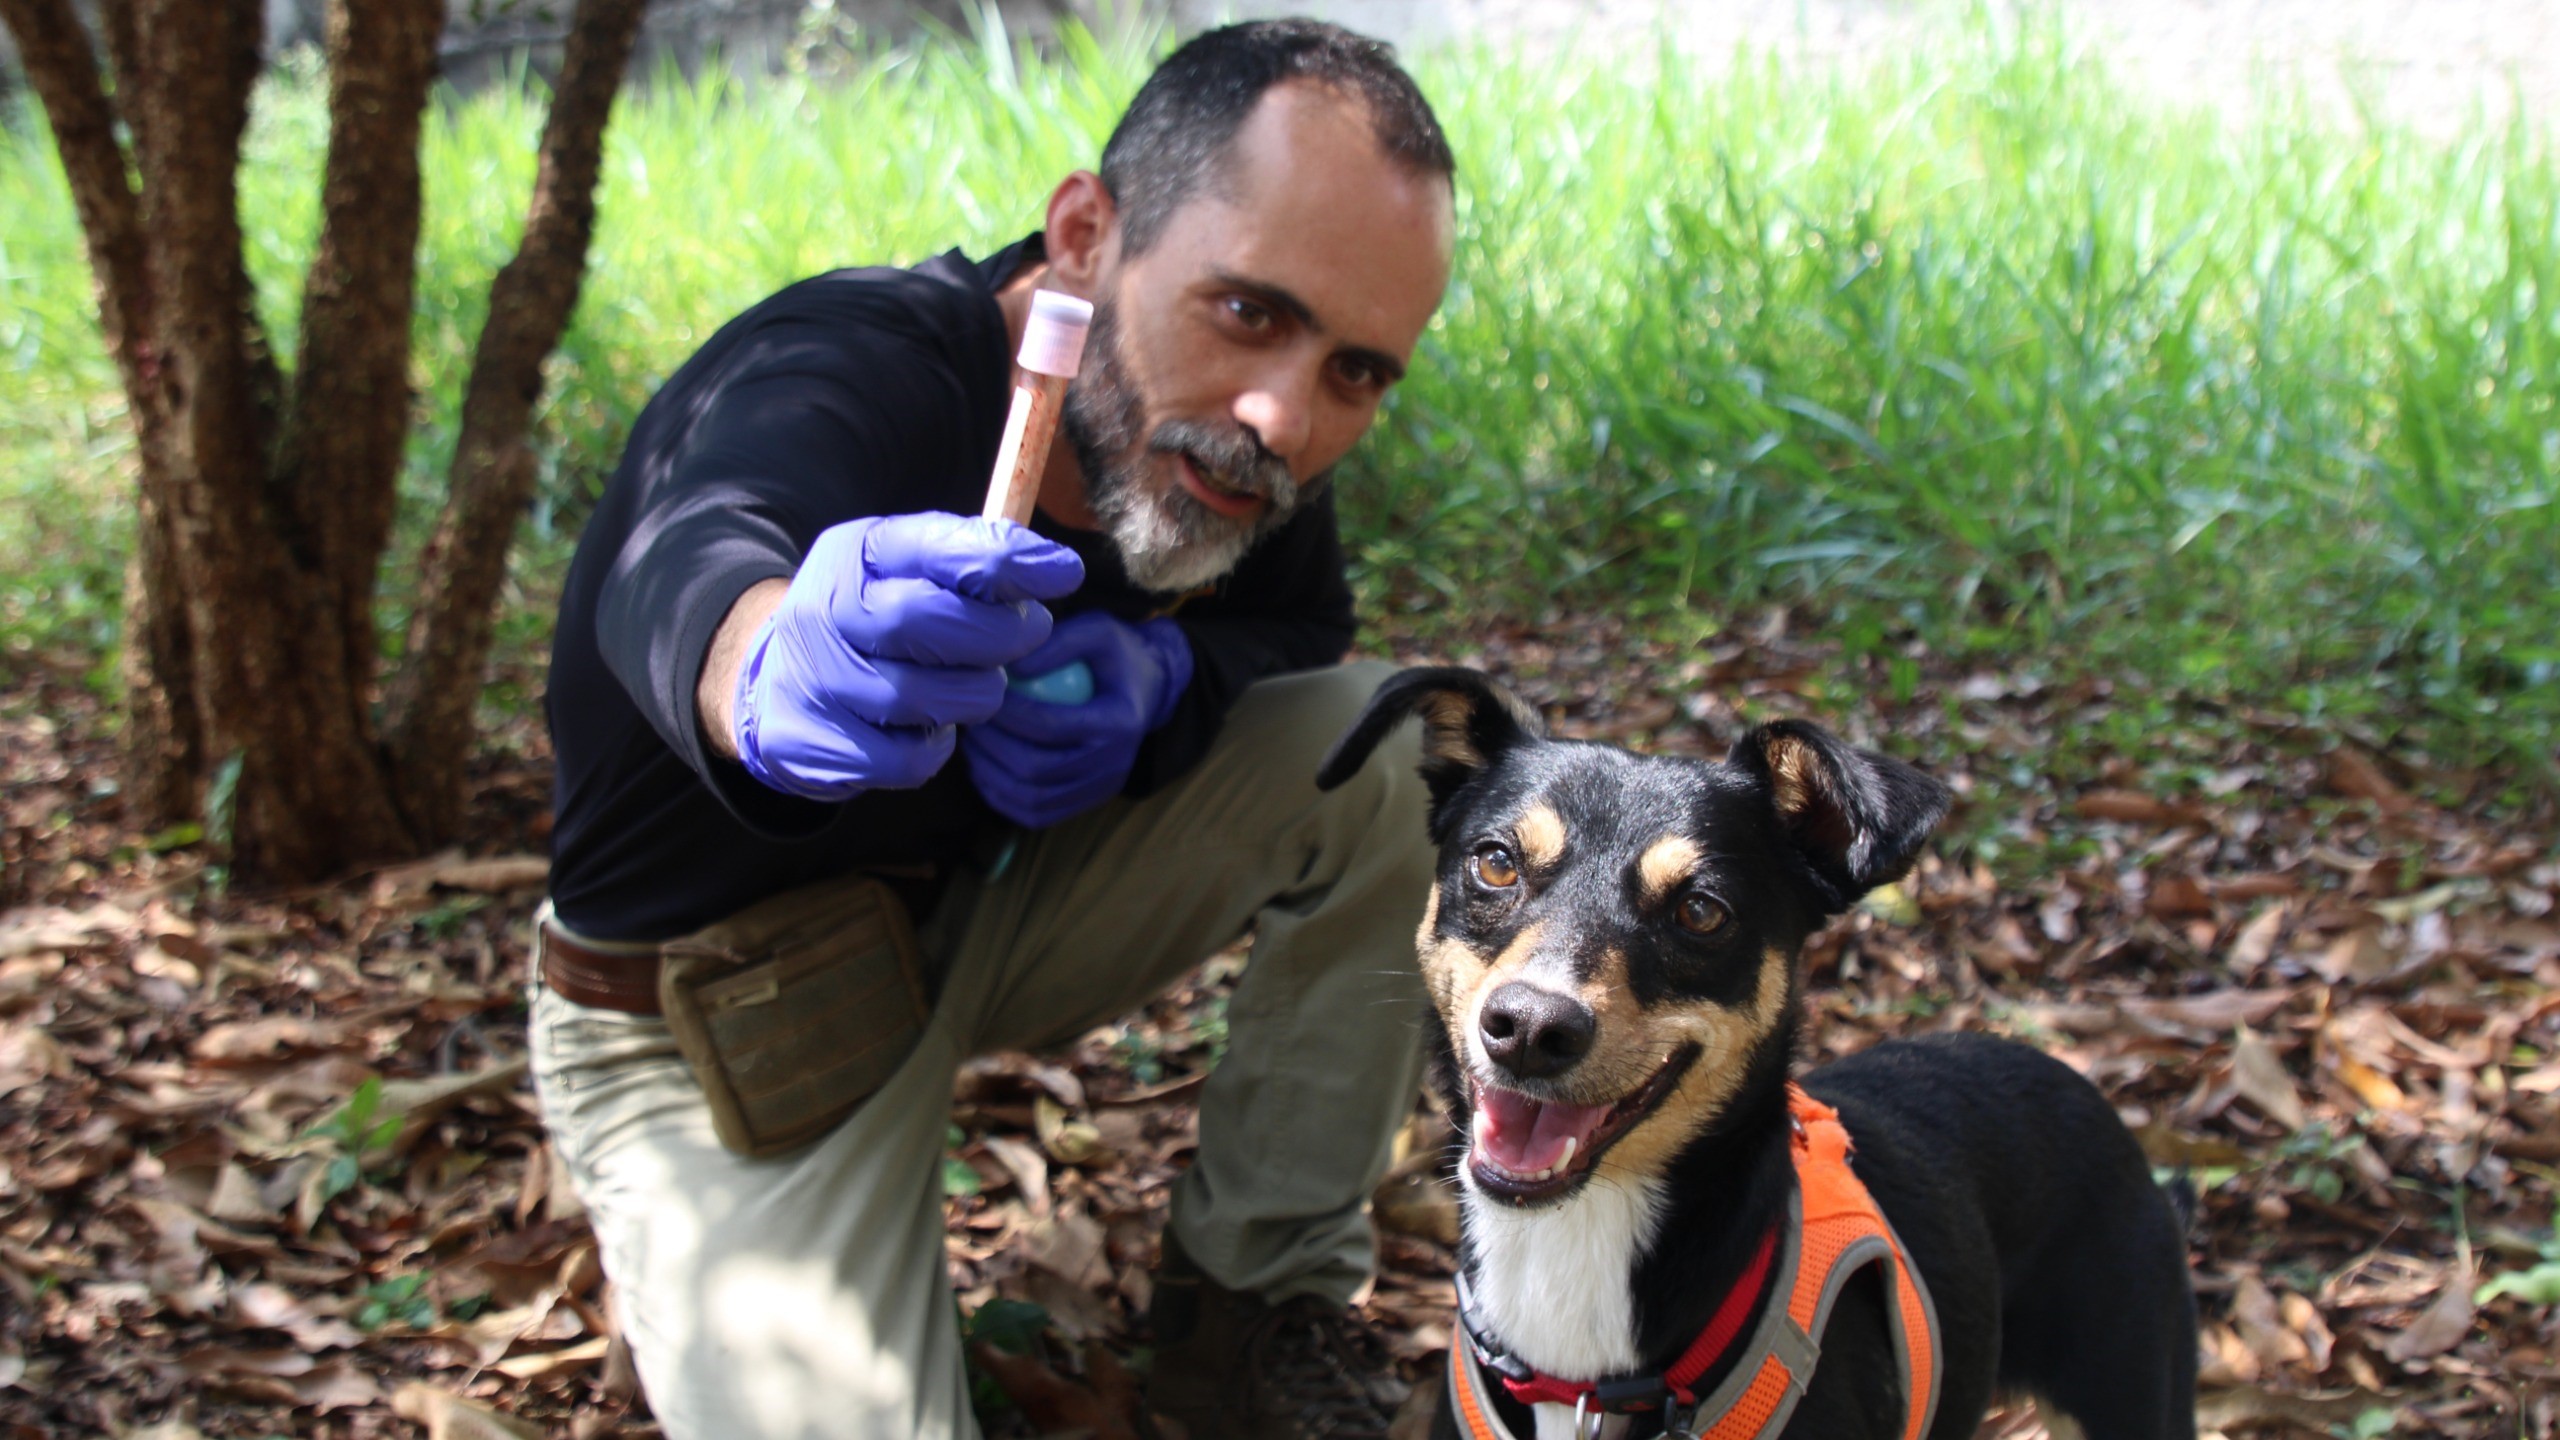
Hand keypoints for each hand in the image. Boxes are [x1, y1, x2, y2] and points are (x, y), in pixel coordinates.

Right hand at [735, 513, 1084, 799]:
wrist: (775, 683)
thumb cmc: (872, 620)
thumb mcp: (906, 568)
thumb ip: (971, 559)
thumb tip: (1055, 567)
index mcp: (854, 553)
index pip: (932, 547)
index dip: (1003, 561)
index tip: (1063, 573)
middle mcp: (822, 611)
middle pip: (924, 622)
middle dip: (997, 633)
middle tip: (1027, 633)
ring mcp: (814, 681)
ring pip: (923, 697)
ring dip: (973, 695)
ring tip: (970, 682)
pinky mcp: (817, 745)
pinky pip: (908, 758)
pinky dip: (935, 746)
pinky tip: (928, 725)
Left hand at [962, 612, 1193, 827]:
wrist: (1148, 691)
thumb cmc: (1115, 655)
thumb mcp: (1096, 631)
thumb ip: (1055, 643)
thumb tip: (1008, 669)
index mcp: (1119, 723)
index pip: (1051, 726)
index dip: (1009, 714)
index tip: (985, 693)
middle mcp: (1113, 765)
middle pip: (1037, 771)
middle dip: (993, 747)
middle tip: (971, 720)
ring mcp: (1100, 790)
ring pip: (1032, 800)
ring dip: (991, 774)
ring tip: (974, 743)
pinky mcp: (1085, 803)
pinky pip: (1035, 814)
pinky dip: (1001, 796)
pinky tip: (986, 767)